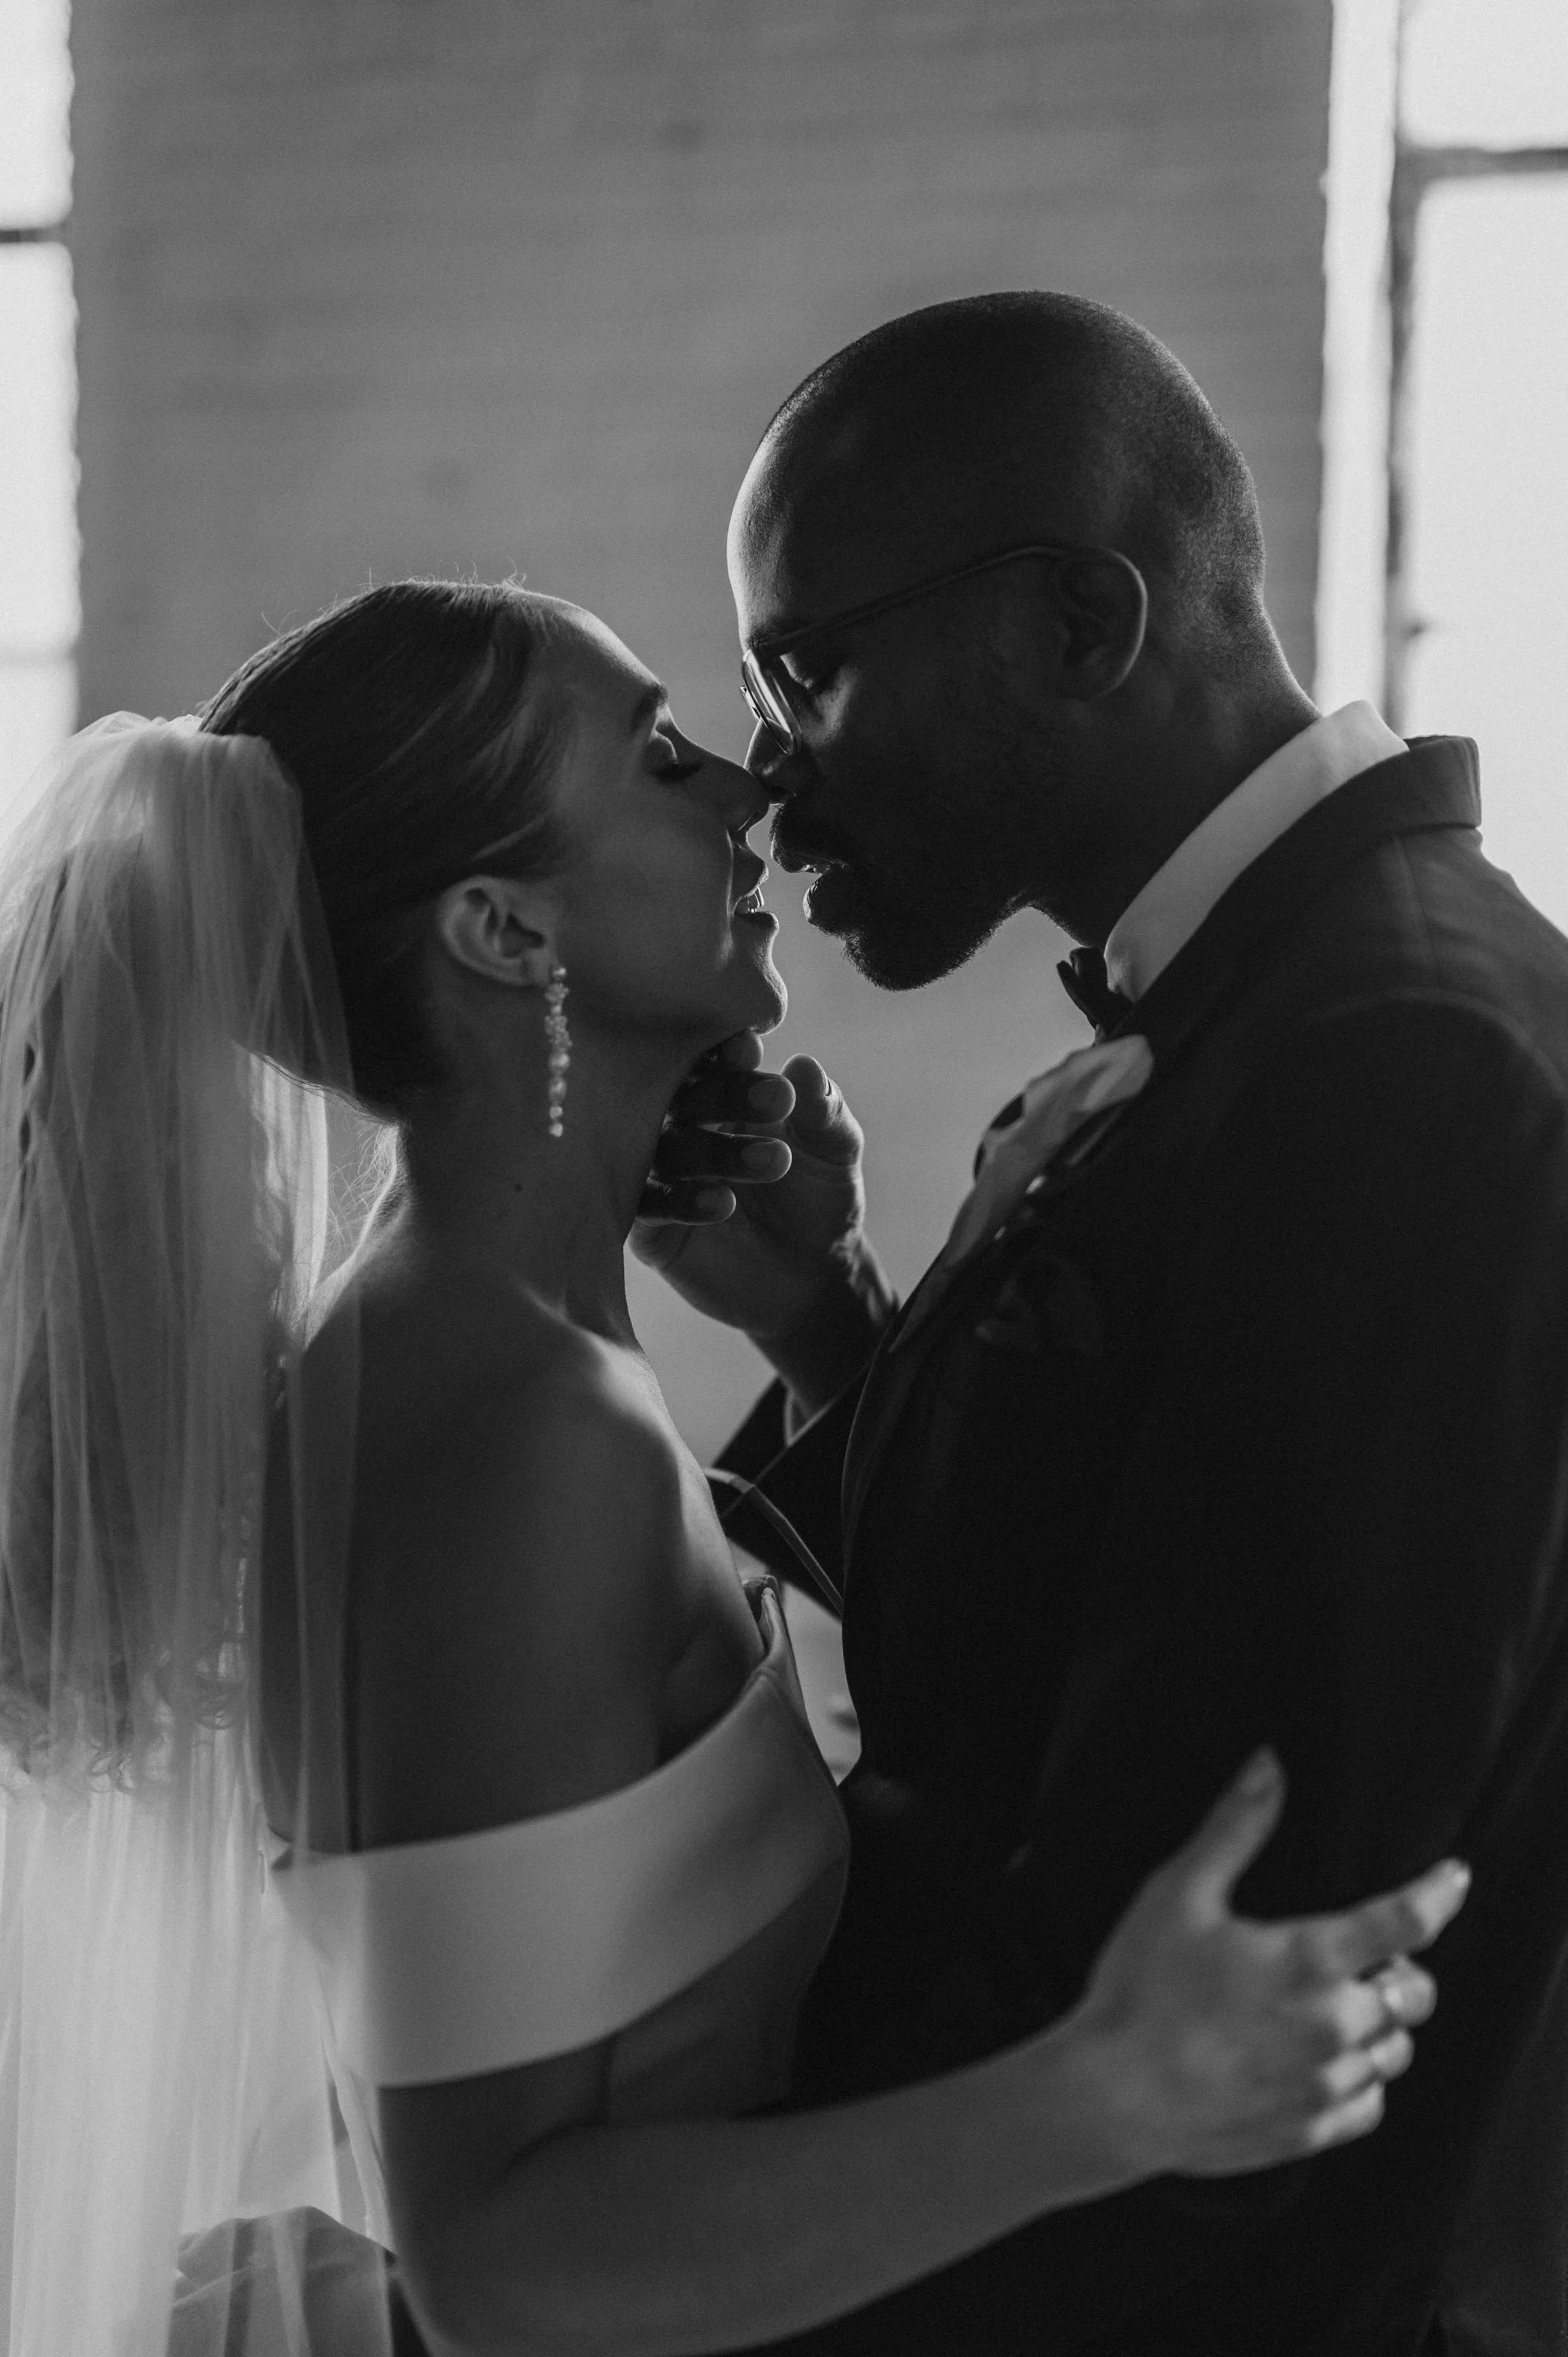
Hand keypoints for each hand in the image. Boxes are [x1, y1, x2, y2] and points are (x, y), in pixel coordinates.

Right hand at [632, 1033, 892, 1400]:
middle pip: (682, 1096)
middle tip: (778, 1101)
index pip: (712, 1059)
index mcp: (723, 1093)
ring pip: (666, 1148)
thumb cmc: (820, 1199)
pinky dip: (680, 1200)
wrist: (813, 1280)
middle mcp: (684, 1127)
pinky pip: (646, 1206)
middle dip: (726, 1094)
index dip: (726, 1050)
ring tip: (775, 1161)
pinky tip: (722, 1203)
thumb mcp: (835, 1152)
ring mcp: (661, 1175)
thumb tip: (806, 1066)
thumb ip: (823, 1110)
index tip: (749, 1047)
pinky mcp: (649, 1227)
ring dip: (715, 1150)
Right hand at [1068, 1750, 1469, 2177]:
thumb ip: (1236, 1827)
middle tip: (1371, 1956)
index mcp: (1310, 1960)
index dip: (1439, 1893)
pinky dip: (1362, 2079)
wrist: (1114, 2097)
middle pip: (1415, 1993)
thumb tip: (1270, 1767)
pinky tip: (1326, 2062)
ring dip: (1382, 2024)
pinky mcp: (1308, 2130)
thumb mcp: (1180, 1892)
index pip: (1405, 1921)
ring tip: (1343, 2007)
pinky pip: (1368, 2104)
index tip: (1452, 1878)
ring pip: (1396, 2052)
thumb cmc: (1142, 1991)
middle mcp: (1333, 2025)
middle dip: (1403, 1968)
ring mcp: (1324, 2084)